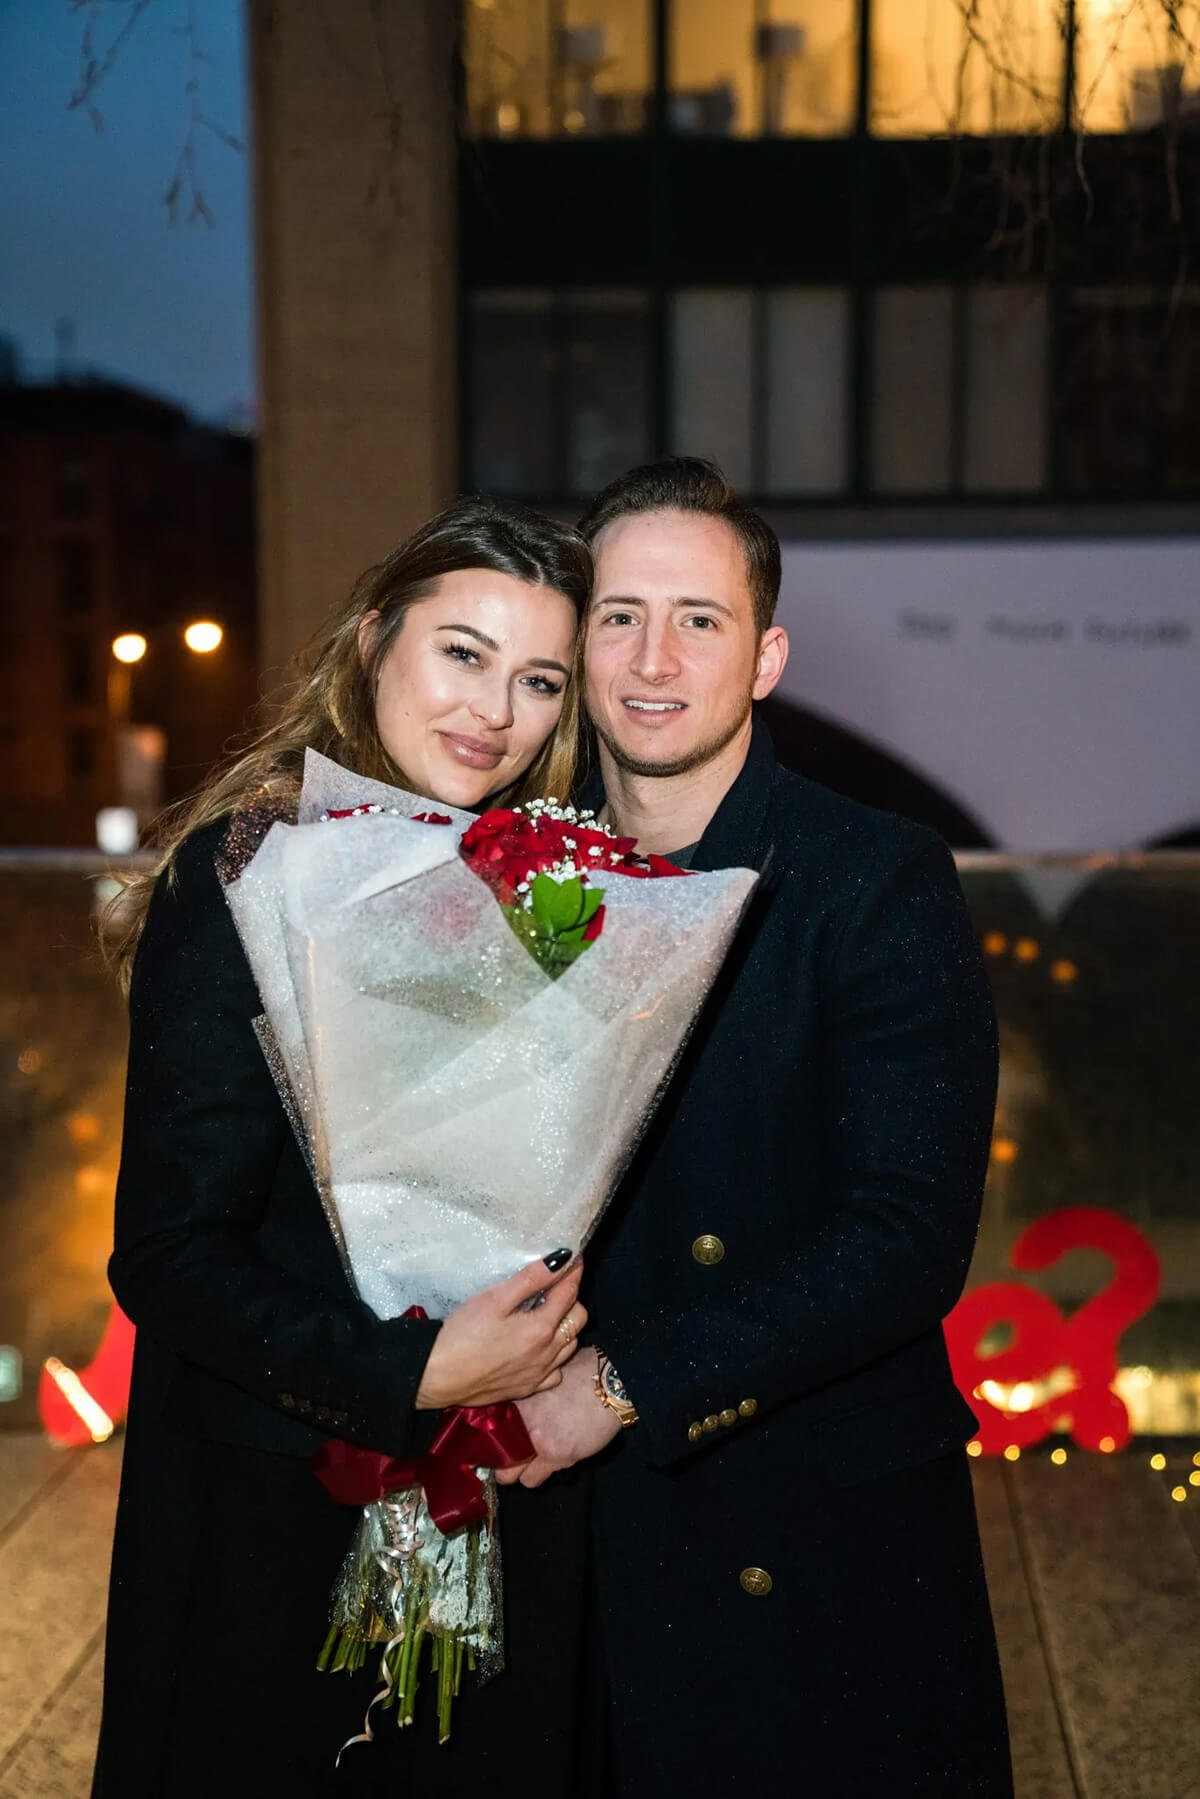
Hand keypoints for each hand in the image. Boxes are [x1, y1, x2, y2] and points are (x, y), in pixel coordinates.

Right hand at [415, 1256, 585, 1410]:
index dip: (574, 1272)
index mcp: (541, 1328)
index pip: (570, 1293)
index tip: (574, 1258)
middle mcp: (548, 1353)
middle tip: (555, 1285)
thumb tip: (562, 1259)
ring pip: (571, 1345)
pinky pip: (556, 1371)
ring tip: (547, 1312)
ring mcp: (539, 1374)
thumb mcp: (495, 1299)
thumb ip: (531, 1279)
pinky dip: (556, 1355)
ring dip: (566, 1326)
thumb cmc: (462, 1334)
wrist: (436, 1376)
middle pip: (578, 1319)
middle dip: (572, 1298)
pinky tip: (539, 1347)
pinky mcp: (527, 1389)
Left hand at [495, 1349, 621, 1487]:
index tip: (492, 1442)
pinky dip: (535, 1476)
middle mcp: (518, 1419)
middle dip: (500, 1458)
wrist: (608, 1382)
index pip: (484, 1427)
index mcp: (514, 1397)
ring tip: (529, 1462)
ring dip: (518, 1470)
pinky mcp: (553, 1455)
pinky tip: (545, 1465)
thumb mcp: (545, 1378)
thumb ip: (525, 1394)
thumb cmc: (582, 1373)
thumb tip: (513, 1408)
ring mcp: (534, 1439)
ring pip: (508, 1474)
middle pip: (492, 1453)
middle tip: (508, 1456)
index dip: (489, 1436)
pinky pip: (531, 1480)